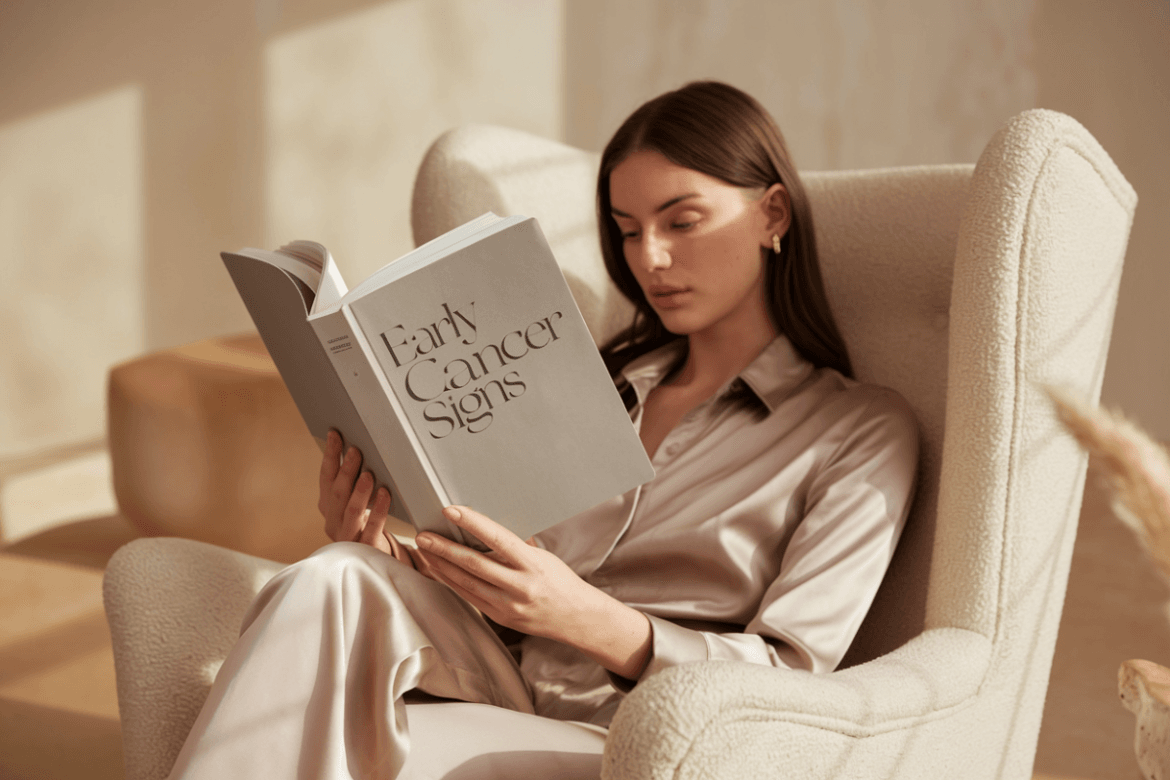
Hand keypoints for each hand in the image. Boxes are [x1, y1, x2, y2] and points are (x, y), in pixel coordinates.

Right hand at [318, 430, 416, 567]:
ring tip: (368, 473)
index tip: (335, 434)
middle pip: (337, 493)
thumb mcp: (353, 502)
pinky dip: (379, 511)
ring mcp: (348, 536)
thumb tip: (359, 447)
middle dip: (346, 470)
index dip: (330, 456)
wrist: (373, 558)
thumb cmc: (364, 523)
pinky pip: (373, 528)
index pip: (325, 478)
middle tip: (356, 450)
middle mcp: (333, 521)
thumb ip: (352, 481)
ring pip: (351, 511)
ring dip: (359, 491)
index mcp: (328, 507)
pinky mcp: (365, 548)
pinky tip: (386, 494)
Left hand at [413, 505, 652, 678]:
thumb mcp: (543, 557)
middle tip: (423, 535)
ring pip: (466, 583)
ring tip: (424, 552)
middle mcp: (519, 586)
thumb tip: (486, 531)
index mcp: (533, 565)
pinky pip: (470, 597)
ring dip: (441, 566)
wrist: (576, 618)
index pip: (497, 539)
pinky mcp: (500, 618)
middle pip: (474, 564)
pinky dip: (452, 583)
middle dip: (444, 549)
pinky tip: (439, 572)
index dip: (472, 523)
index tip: (451, 511)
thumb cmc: (561, 582)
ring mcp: (508, 605)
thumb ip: (515, 548)